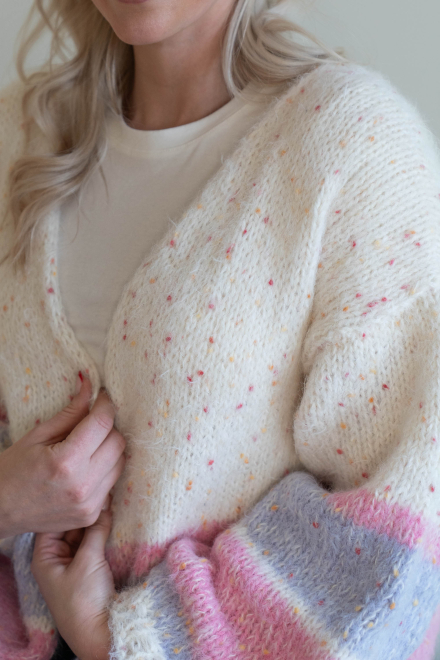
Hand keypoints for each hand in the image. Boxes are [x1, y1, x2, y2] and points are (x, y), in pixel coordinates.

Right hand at [0, 375, 125, 538]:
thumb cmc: (12, 470)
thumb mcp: (37, 436)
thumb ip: (70, 412)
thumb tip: (90, 385)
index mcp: (66, 461)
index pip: (103, 423)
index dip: (105, 403)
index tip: (101, 396)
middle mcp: (82, 485)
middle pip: (118, 442)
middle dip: (108, 426)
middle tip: (92, 422)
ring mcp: (89, 504)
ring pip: (120, 463)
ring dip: (109, 448)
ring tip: (88, 446)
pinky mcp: (91, 516)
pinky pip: (112, 483)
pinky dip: (105, 470)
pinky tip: (86, 467)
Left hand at [31, 497, 114, 659]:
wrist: (101, 633)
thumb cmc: (84, 600)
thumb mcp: (88, 560)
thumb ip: (96, 529)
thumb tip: (104, 503)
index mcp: (45, 557)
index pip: (53, 522)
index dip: (68, 506)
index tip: (87, 490)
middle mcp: (56, 559)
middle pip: (68, 526)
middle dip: (84, 512)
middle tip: (105, 492)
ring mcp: (73, 564)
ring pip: (83, 534)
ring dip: (95, 522)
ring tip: (111, 501)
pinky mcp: (90, 570)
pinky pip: (93, 544)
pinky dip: (102, 533)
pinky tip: (113, 519)